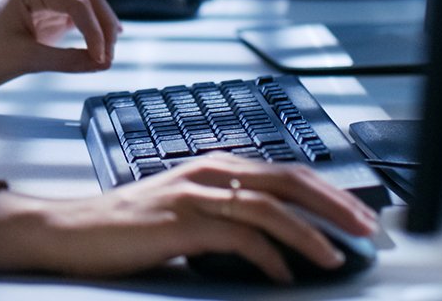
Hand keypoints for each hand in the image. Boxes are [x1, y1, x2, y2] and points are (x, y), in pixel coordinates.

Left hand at [0, 0, 122, 95]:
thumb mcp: (26, 60)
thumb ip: (68, 60)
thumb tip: (102, 63)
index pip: (78, 3)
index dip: (95, 31)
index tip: (103, 58)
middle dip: (104, 27)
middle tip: (110, 57)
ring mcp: (42, 0)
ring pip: (86, 7)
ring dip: (100, 30)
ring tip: (106, 57)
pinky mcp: (44, 16)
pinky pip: (76, 20)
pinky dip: (89, 34)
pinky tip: (98, 50)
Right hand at [0, 156, 379, 282]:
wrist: (74, 232)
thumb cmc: (131, 227)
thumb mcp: (188, 211)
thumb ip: (229, 214)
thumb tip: (279, 240)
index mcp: (216, 165)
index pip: (287, 171)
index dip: (330, 192)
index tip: (361, 216)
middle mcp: (209, 170)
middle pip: (288, 180)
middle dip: (335, 205)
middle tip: (368, 230)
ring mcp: (194, 193)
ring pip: (269, 206)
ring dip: (310, 234)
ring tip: (337, 257)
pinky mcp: (180, 220)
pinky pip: (238, 235)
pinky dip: (268, 257)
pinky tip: (283, 275)